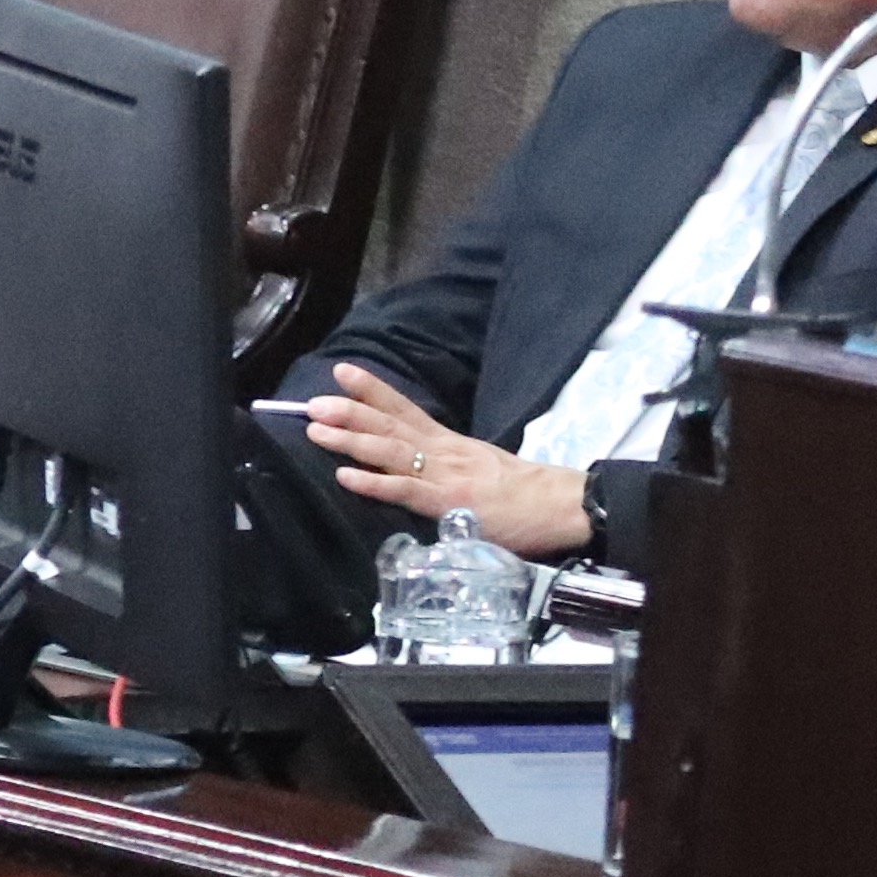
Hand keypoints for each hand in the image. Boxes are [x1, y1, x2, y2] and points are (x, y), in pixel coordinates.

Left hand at [301, 362, 593, 558]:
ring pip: (391, 453)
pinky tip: (346, 476)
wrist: (564, 505)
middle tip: (313, 402)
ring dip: (351, 441)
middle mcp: (443, 452)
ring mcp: (445, 476)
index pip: (405, 409)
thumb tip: (412, 464)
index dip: (373, 390)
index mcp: (450, 443)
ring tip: (317, 430)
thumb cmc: (524, 492)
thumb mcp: (480, 466)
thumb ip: (445, 463)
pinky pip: (406, 492)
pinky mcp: (449, 505)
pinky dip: (374, 483)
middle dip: (349, 412)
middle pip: (390, 426)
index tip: (342, 371)